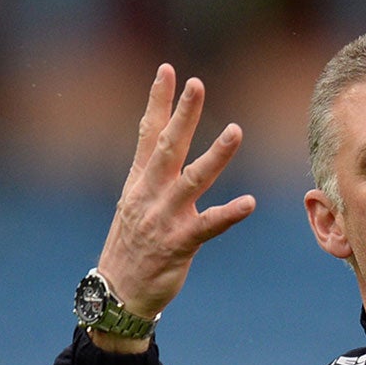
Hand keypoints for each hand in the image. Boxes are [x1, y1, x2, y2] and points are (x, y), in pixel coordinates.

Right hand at [93, 66, 256, 348]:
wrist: (117, 294)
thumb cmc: (130, 248)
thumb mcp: (133, 205)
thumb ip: (150, 175)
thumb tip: (161, 145)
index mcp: (139, 182)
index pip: (148, 133)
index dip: (157, 101)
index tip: (167, 70)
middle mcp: (149, 194)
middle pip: (169, 147)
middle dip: (183, 114)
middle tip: (197, 84)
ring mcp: (163, 218)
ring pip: (192, 180)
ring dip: (215, 155)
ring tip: (235, 131)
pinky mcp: (178, 245)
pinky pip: (207, 226)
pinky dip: (228, 214)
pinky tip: (249, 202)